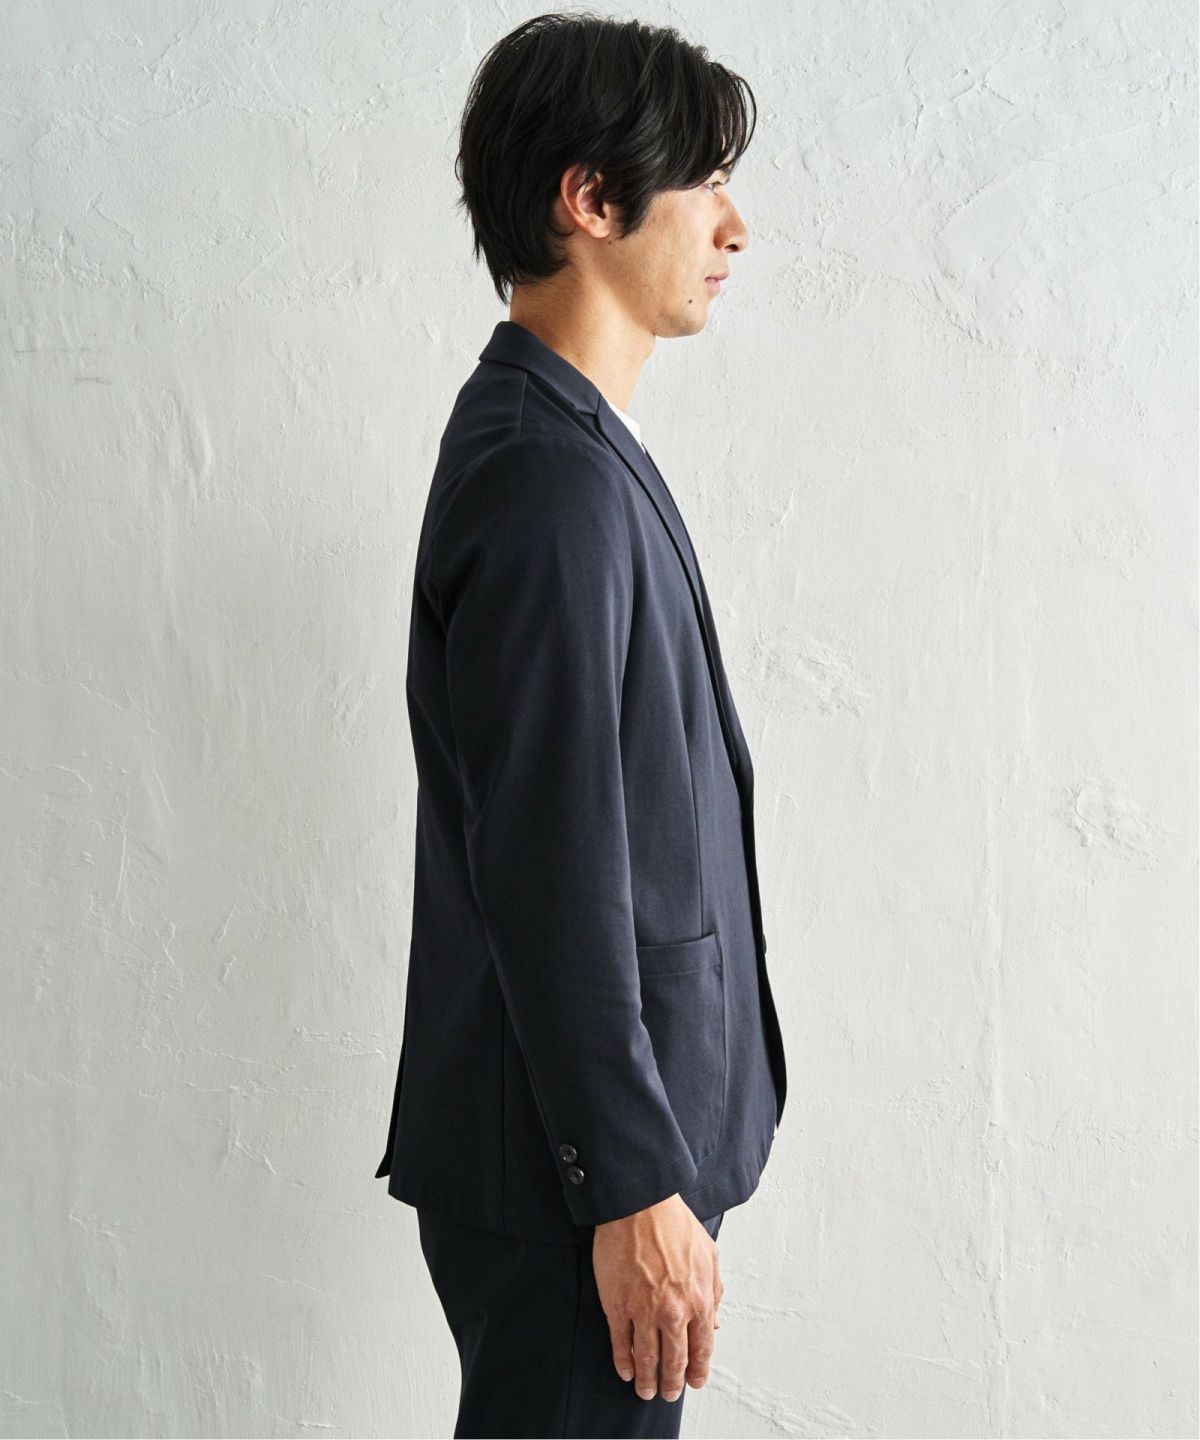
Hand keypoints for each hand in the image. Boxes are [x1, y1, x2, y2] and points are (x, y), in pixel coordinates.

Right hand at [593, 1193, 723, 1401]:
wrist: (639, 1205)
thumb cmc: (674, 1223)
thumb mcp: (709, 1255)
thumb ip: (714, 1292)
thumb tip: (714, 1323)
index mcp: (699, 1300)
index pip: (702, 1348)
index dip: (698, 1370)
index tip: (694, 1381)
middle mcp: (673, 1311)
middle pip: (674, 1361)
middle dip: (672, 1383)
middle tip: (669, 1393)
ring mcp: (642, 1311)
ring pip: (646, 1358)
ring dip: (647, 1380)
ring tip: (646, 1390)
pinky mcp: (616, 1305)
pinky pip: (620, 1343)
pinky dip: (623, 1361)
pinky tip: (625, 1370)